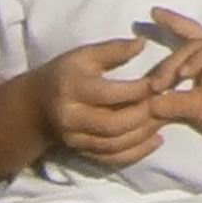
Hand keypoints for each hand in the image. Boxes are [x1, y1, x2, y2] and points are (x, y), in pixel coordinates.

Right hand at [27, 34, 173, 167]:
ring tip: (166, 118)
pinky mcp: (81, 152)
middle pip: (114, 124)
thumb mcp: (83, 55)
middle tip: (167, 103)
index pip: (110, 94)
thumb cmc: (64, 74)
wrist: (34, 107)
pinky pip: (110, 159)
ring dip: (144, 134)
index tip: (161, 82)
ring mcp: (75, 139)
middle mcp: (72, 118)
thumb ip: (113, 50)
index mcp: (73, 89)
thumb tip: (143, 44)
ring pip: (114, 145)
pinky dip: (135, 153)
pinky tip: (155, 140)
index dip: (139, 90)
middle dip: (144, 115)